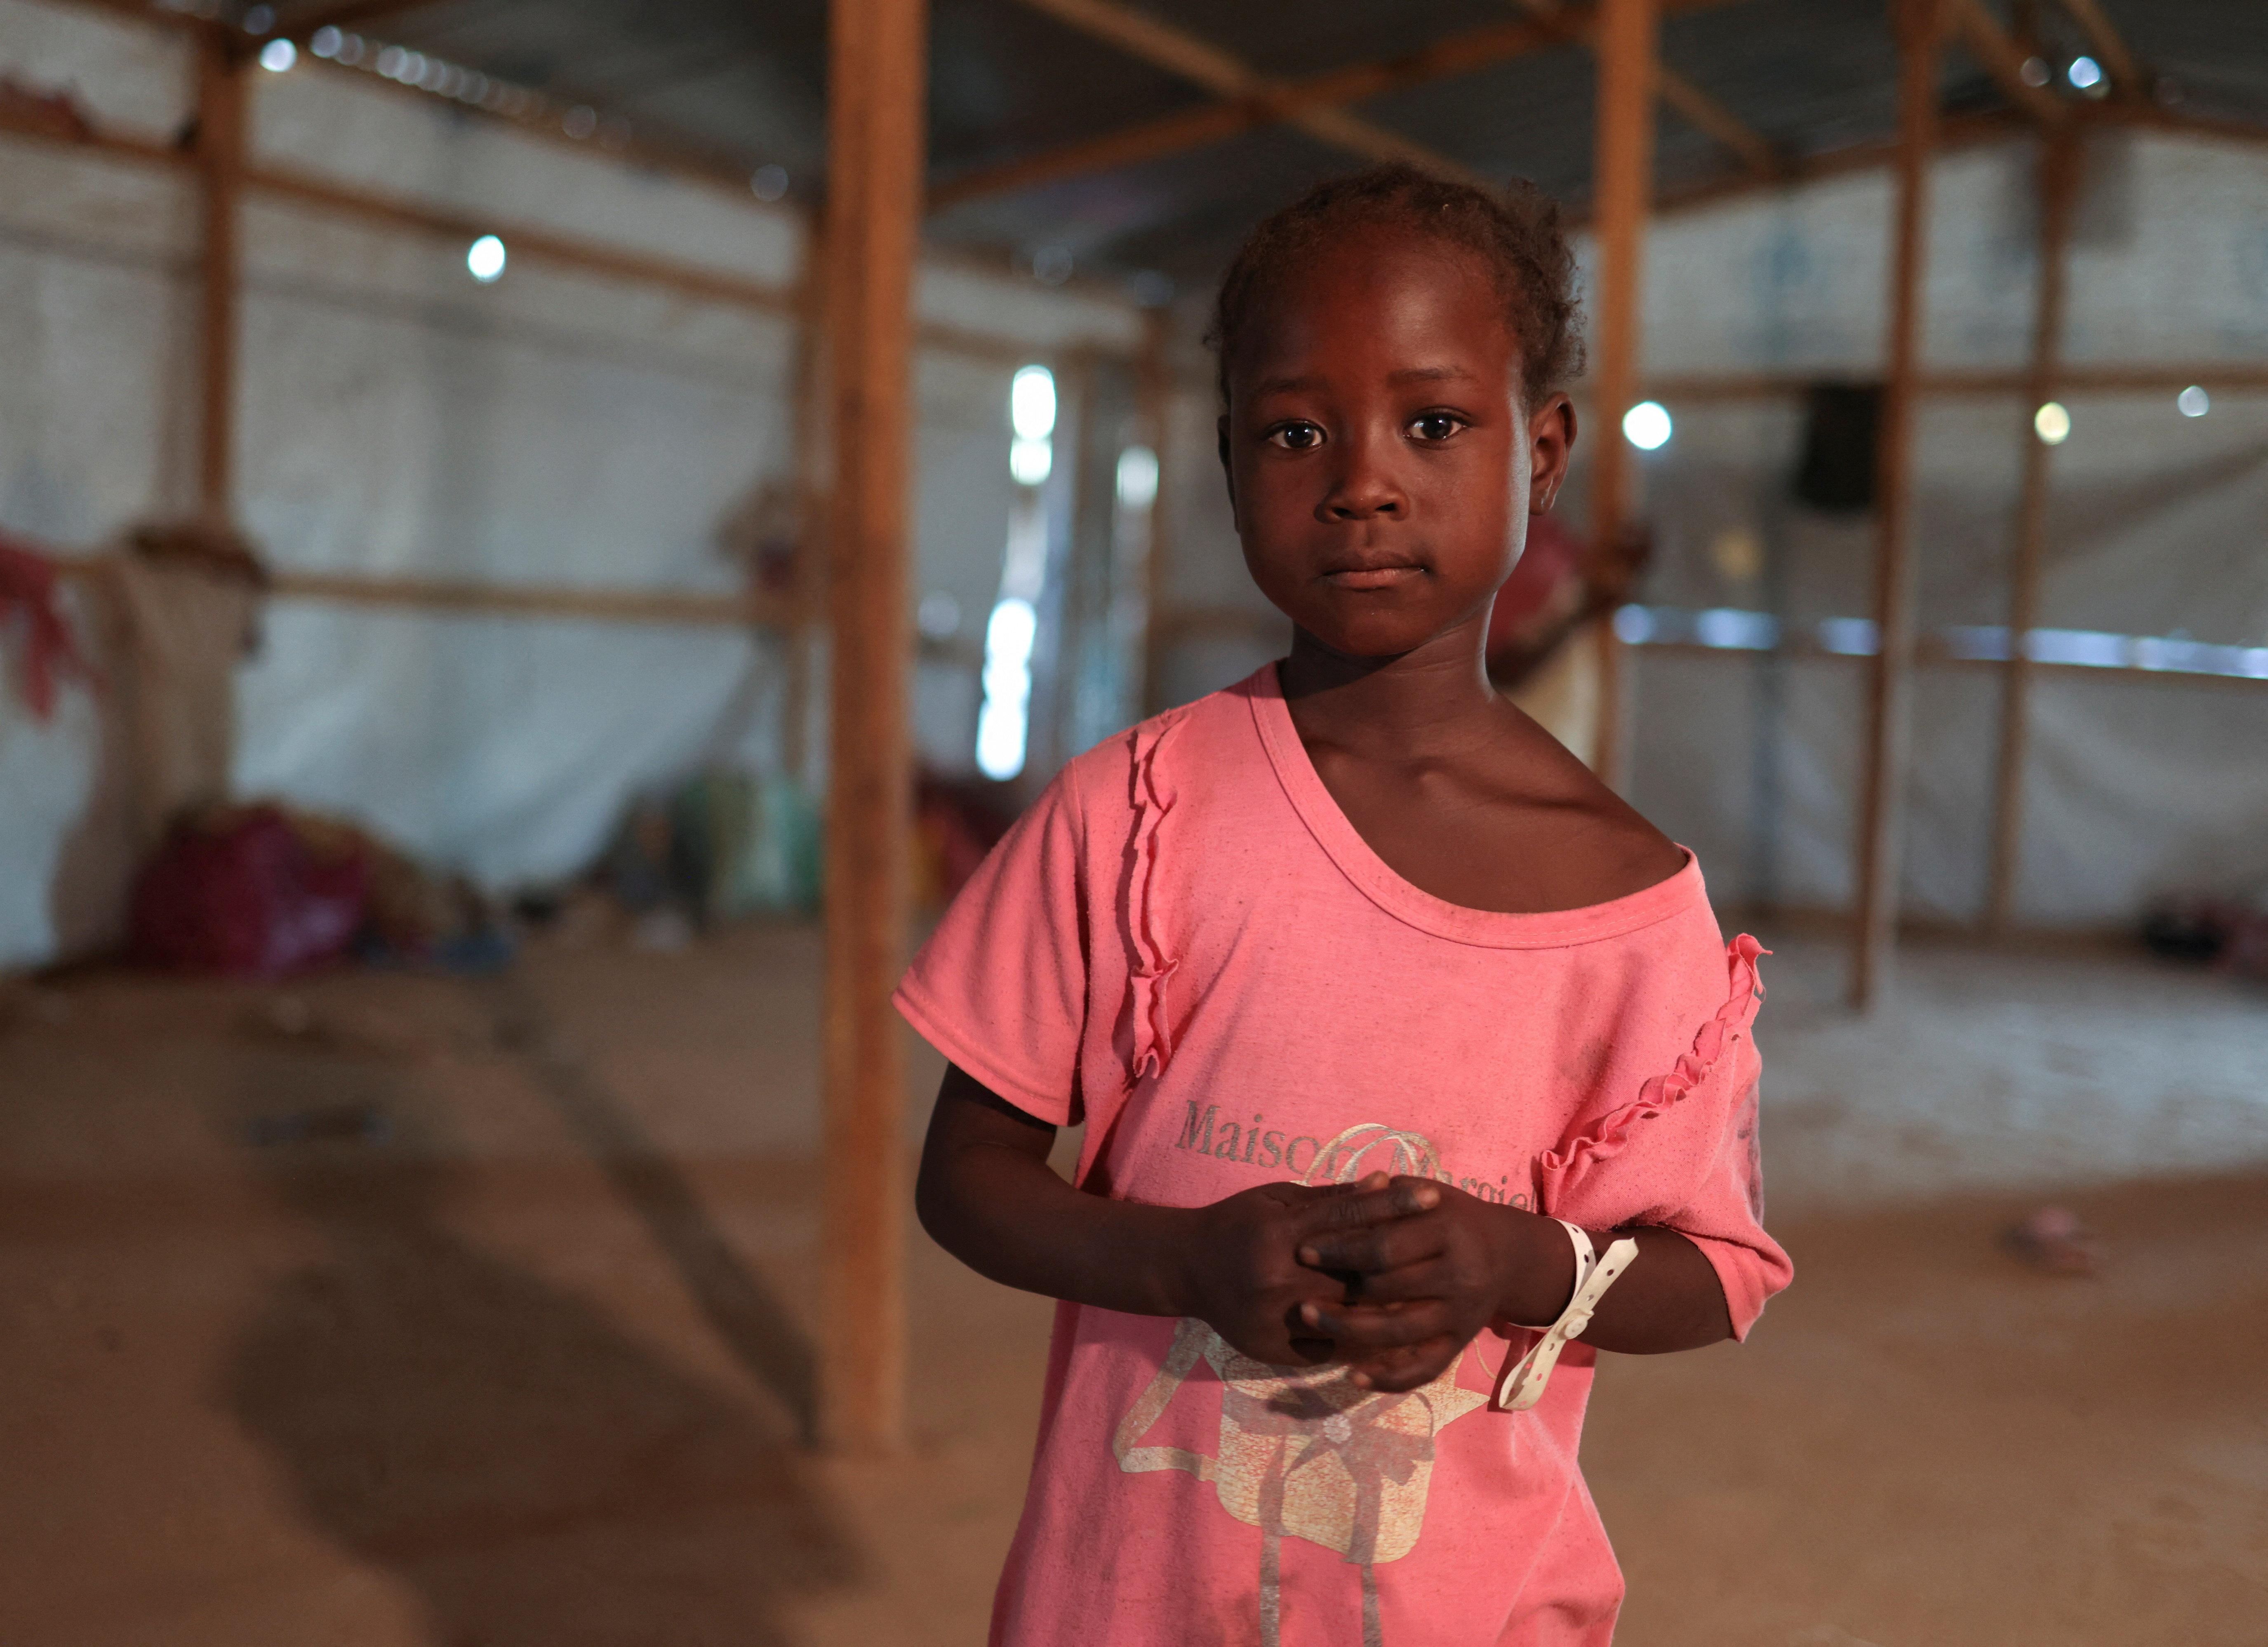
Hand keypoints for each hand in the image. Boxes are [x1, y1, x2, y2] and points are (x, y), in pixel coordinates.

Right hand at [1172, 1174, 1411, 1366]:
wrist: (1185, 1268)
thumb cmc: (1237, 1223)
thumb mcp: (1277, 1198)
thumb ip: (1328, 1198)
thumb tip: (1381, 1182)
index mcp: (1279, 1232)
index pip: (1348, 1217)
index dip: (1393, 1206)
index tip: (1432, 1197)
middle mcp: (1278, 1277)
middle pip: (1355, 1272)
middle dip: (1402, 1262)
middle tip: (1445, 1253)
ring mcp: (1275, 1318)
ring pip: (1348, 1316)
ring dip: (1389, 1307)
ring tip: (1432, 1295)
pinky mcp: (1273, 1349)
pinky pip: (1329, 1349)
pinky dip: (1362, 1341)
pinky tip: (1393, 1332)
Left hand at [1292, 1176, 1573, 1393]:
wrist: (1504, 1254)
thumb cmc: (1447, 1216)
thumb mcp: (1420, 1195)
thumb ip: (1383, 1198)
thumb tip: (1339, 1199)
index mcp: (1449, 1232)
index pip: (1385, 1246)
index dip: (1340, 1249)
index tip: (1303, 1250)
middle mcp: (1460, 1275)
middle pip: (1388, 1289)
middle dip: (1338, 1290)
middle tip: (1296, 1289)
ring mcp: (1461, 1315)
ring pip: (1399, 1332)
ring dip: (1349, 1330)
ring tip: (1311, 1320)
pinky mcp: (1459, 1344)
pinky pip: (1423, 1369)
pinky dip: (1388, 1377)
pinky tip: (1353, 1375)